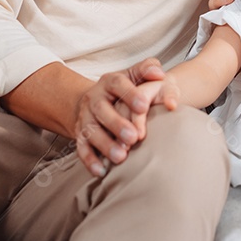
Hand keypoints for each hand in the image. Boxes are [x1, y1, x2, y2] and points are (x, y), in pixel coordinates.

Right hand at [74, 58, 165, 177]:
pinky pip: (82, 148)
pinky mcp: (80, 135)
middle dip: (117, 124)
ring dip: (105, 144)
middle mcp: (94, 98)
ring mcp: (85, 117)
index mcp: (109, 81)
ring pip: (91, 131)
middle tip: (134, 137)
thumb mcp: (135, 75)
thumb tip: (159, 73)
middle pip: (102, 110)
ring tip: (121, 157)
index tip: (144, 106)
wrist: (96, 101)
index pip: (118, 83)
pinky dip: (90, 160)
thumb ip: (148, 69)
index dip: (130, 94)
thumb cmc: (126, 90)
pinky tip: (101, 171)